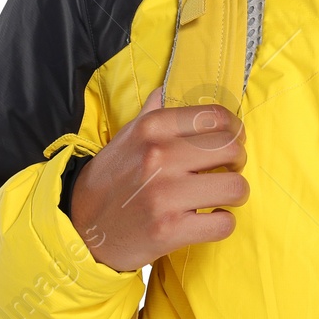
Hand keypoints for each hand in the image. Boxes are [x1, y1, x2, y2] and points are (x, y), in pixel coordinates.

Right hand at [67, 87, 248, 271]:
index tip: (233, 141)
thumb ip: (151, 113)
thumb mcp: (126, 138)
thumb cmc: (111, 180)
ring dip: (235, 194)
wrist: (80, 227)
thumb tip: (166, 88)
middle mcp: (159, 156)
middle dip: (238, 161)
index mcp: (152, 128)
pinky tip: (208, 219)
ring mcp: (165, 194)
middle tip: (228, 170)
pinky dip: (222, 223)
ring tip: (220, 196)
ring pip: (236, 187)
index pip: (217, 117)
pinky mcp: (170, 230)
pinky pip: (223, 223)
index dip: (235, 130)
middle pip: (232, 149)